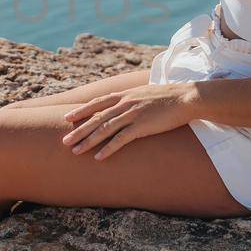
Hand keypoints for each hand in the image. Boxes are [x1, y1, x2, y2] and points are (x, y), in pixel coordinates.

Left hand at [61, 83, 199, 159]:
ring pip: (104, 129)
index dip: (81, 111)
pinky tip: (98, 157)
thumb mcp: (144, 93)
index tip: (66, 118)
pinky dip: (108, 148)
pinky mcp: (143, 126)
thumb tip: (123, 104)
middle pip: (96, 118)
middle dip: (78, 130)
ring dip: (88, 141)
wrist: (186, 97)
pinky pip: (121, 139)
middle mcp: (125, 103)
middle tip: (64, 141)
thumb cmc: (168, 97)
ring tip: (75, 151)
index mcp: (125, 95)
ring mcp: (133, 114)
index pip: (97, 103)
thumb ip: (131, 99)